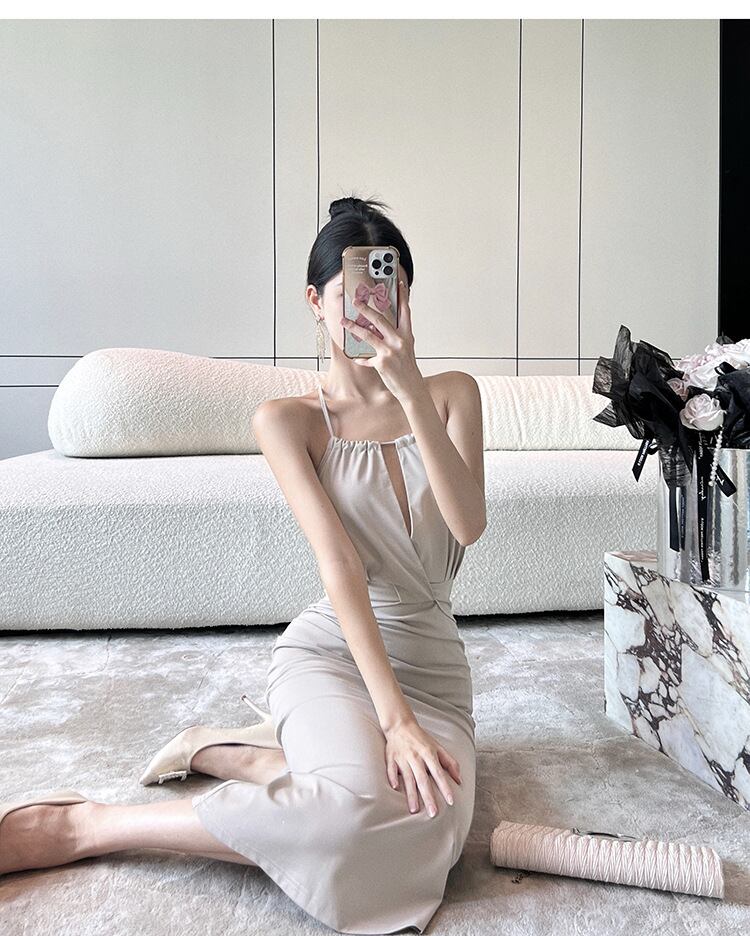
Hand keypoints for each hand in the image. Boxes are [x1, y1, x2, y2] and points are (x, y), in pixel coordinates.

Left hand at [341, 275, 422, 399]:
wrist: (412, 388)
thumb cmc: (408, 369)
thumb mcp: (406, 350)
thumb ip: (395, 338)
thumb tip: (379, 329)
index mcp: (407, 336)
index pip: (405, 312)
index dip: (403, 298)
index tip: (400, 285)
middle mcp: (399, 341)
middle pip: (380, 319)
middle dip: (366, 308)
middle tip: (356, 300)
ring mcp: (390, 352)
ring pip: (368, 334)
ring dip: (353, 326)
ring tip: (343, 320)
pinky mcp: (382, 363)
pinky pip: (366, 358)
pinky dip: (360, 358)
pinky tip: (355, 357)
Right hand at [383, 716, 462, 816]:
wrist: (400, 724)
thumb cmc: (421, 738)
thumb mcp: (438, 747)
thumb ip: (450, 762)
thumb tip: (459, 780)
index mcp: (429, 754)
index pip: (438, 773)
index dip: (445, 787)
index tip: (450, 801)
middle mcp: (416, 757)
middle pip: (423, 779)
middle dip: (428, 797)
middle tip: (433, 813)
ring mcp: (403, 758)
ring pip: (408, 778)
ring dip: (411, 794)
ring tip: (414, 810)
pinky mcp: (391, 757)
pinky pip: (391, 769)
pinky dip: (393, 777)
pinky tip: (395, 788)